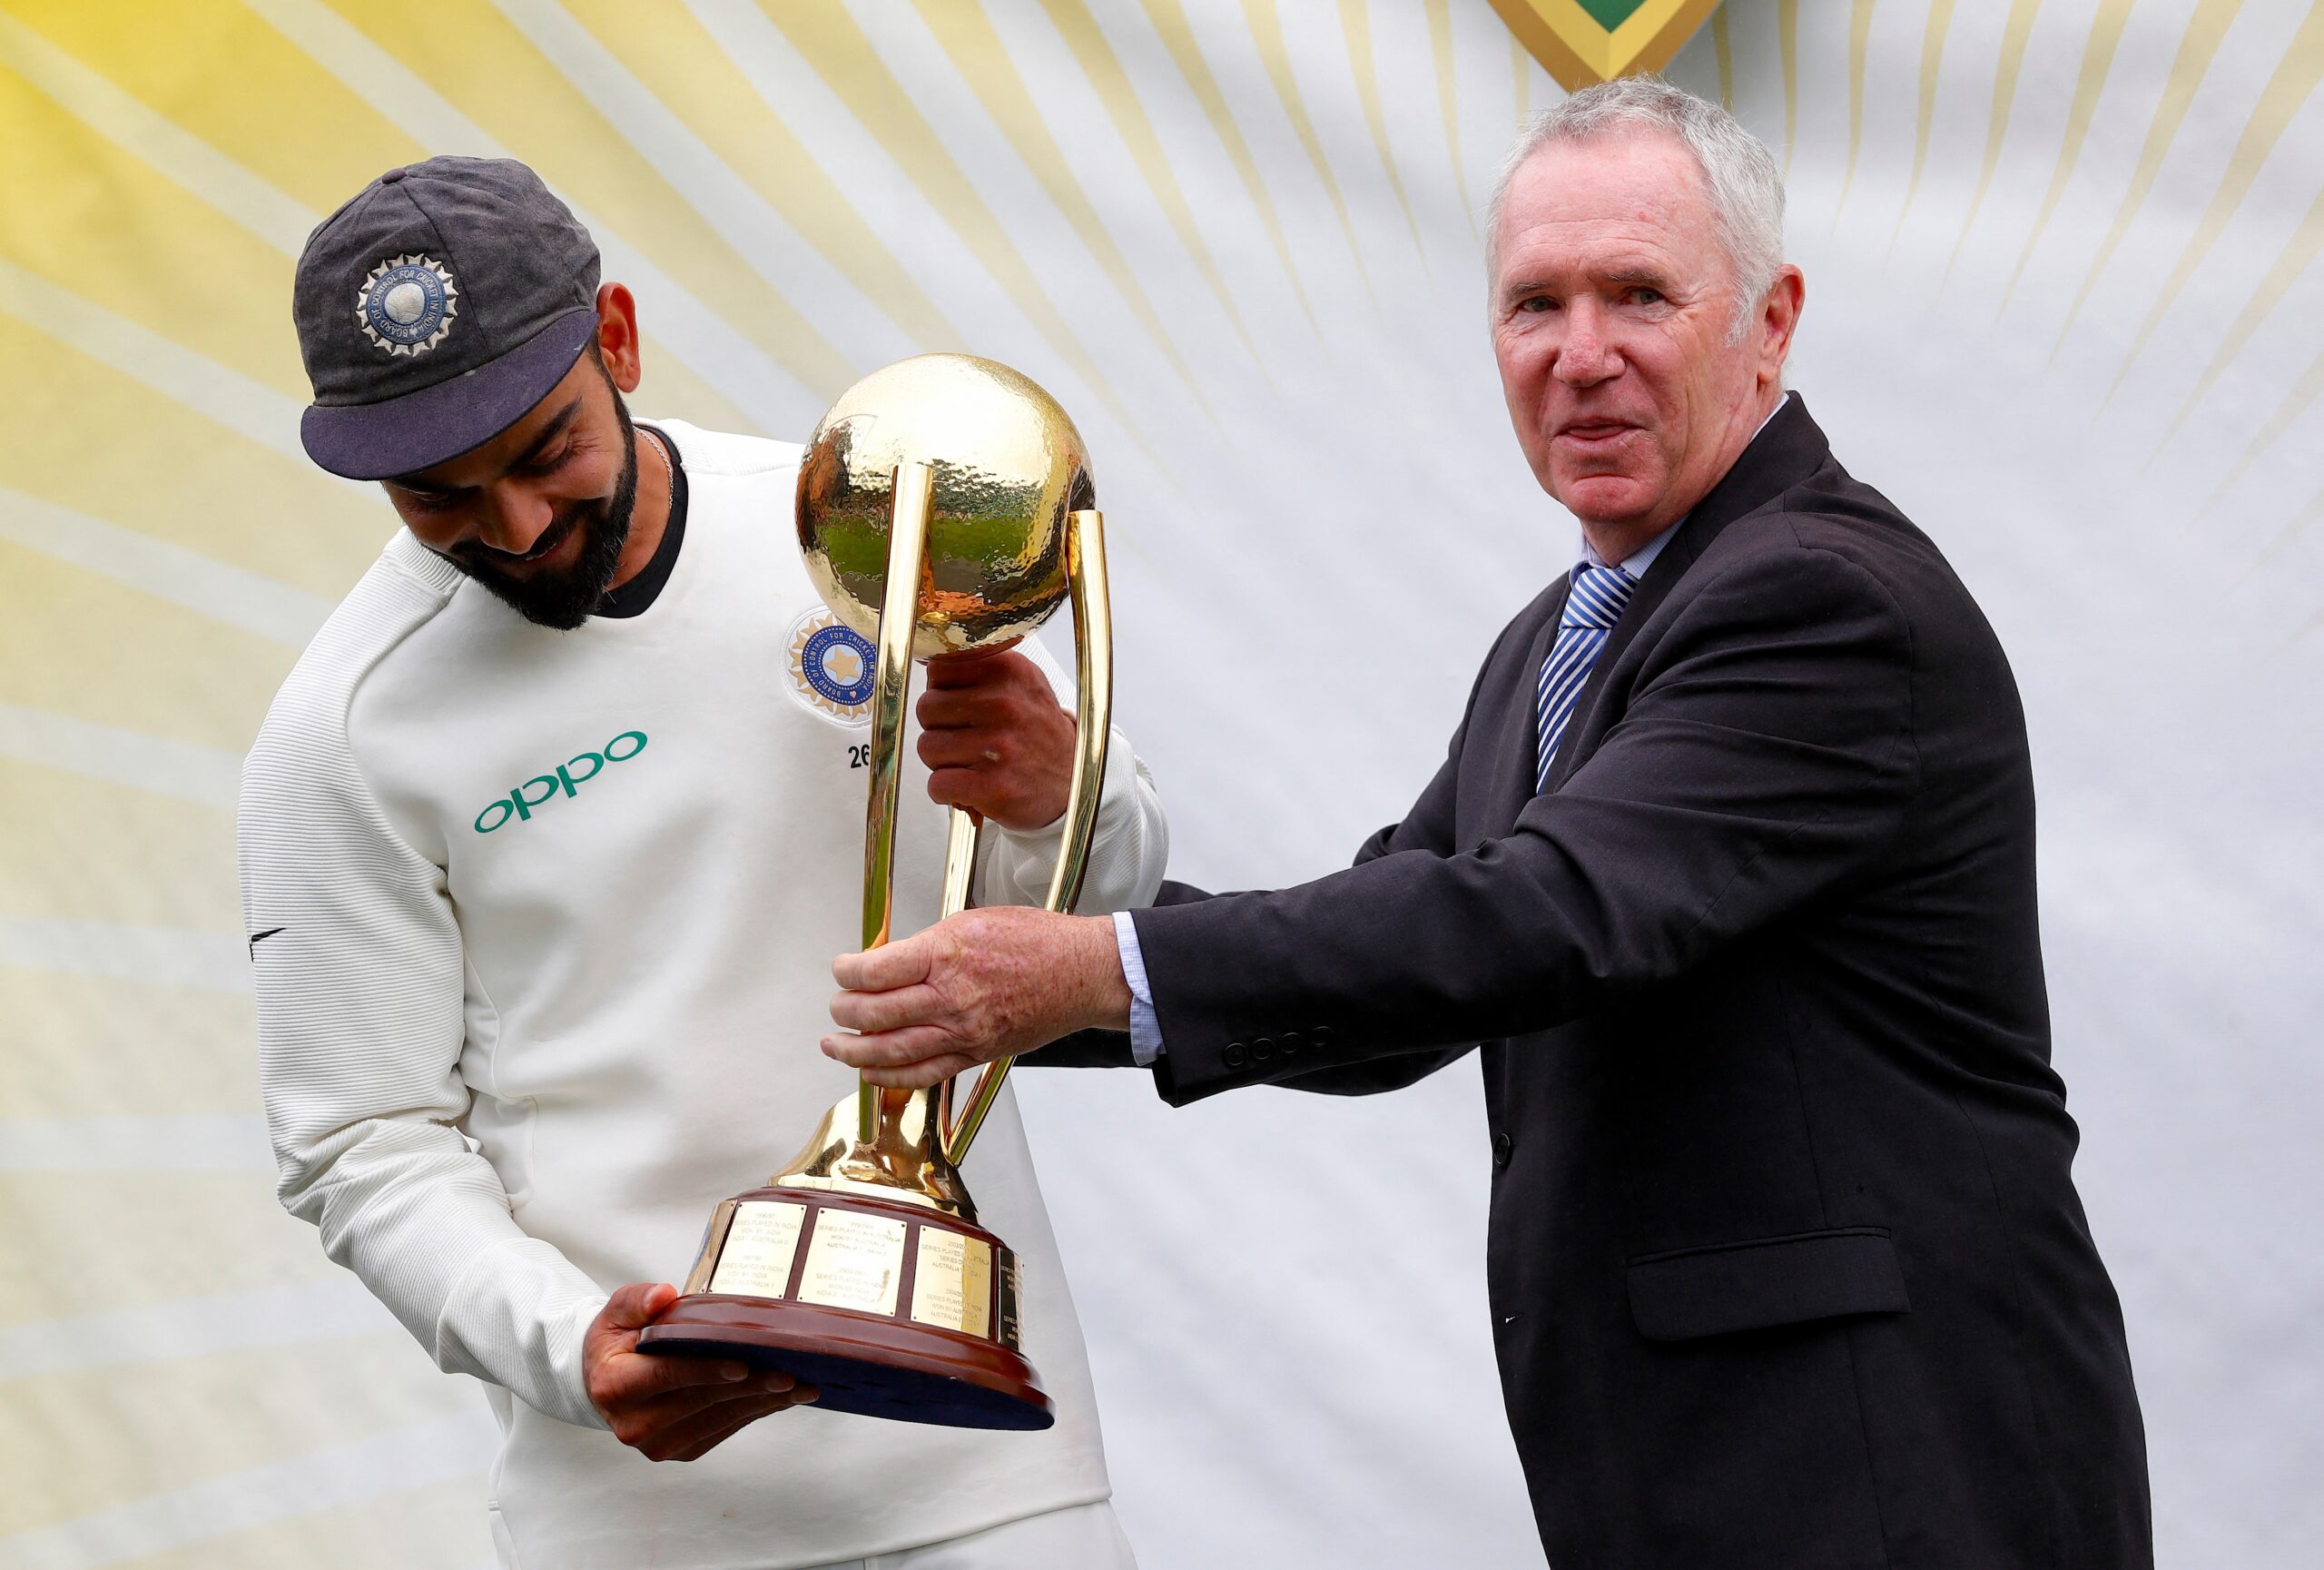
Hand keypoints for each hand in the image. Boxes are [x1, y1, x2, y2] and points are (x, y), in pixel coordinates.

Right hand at [585, 1283, 817, 1460]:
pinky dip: (755, 1412)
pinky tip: (782, 1397)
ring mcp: (659, 1444)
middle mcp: (635, 1424)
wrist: (606, 1383)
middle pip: (702, 1401)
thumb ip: (637, 1301)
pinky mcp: (682, 1451)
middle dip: (749, 1387)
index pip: (667, 1376)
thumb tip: (663, 1295)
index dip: (706, 1372)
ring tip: (801, 1386)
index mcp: (616, 1387)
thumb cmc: (617, 1342)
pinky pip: (725, 1429)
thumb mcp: (616, 1313)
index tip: (743, 1365)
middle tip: (789, 1373)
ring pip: (720, 1419)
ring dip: (763, 1403)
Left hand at [825, 907, 1131, 1087]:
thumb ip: (927, 945)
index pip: (875, 971)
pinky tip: (871, 1070)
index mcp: (947, 953)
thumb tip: (887, 961)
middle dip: (844, 1012)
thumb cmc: (1037, 942)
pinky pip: (924, 1072)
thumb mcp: (973, 921)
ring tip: (835, 1046)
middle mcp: (952, 996)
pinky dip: (891, 1075)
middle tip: (836, 1007)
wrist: (1082, 973)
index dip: (846, 972)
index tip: (840, 969)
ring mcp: (963, 1030)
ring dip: (854, 1051)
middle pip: (875, 1013)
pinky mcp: (976, 1053)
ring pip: (892, 1050)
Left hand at [916, 647, 1075, 830]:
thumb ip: (979, 666)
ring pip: (927, 747)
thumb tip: (927, 660)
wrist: (1072, 782)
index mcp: (1009, 671)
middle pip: (926, 708)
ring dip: (941, 761)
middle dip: (937, 727)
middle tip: (964, 739)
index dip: (941, 690)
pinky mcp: (993, 786)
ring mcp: (999, 747)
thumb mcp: (1022, 683)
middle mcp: (1005, 704)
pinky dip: (945, 792)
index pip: (938, 669)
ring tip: (968, 764)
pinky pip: (937, 784)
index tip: (959, 706)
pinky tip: (966, 788)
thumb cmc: (1037, 733)